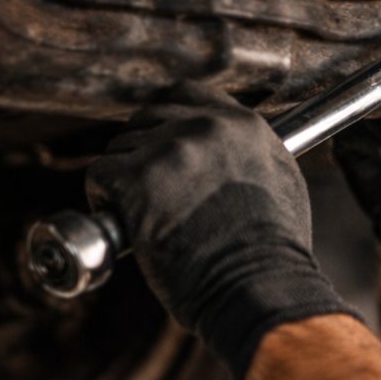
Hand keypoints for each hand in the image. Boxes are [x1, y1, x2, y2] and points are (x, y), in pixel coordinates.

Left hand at [86, 82, 354, 379]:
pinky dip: (105, 200)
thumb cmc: (274, 251)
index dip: (167, 120)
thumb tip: (229, 153)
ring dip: (124, 179)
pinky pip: (99, 175)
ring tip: (146, 216)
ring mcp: (169, 151)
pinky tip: (128, 225)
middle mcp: (205, 127)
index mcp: (243, 125)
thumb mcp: (281, 182)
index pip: (186, 95)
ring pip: (121, 148)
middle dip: (143, 153)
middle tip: (151, 192)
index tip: (161, 142)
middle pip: (147, 119)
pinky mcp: (136, 178)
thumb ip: (250, 153)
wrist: (257, 285)